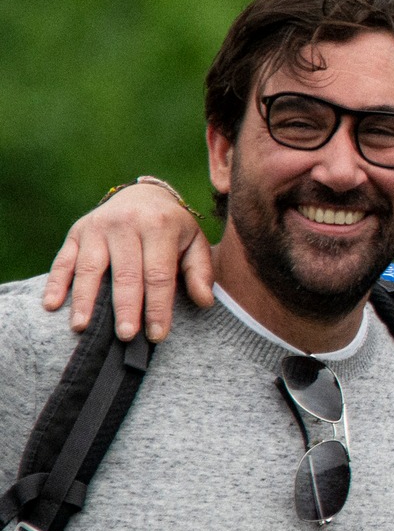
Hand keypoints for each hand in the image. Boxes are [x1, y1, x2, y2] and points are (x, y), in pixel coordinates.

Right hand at [43, 181, 212, 342]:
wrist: (143, 195)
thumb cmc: (172, 228)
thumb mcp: (194, 242)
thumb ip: (201, 271)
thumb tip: (204, 302)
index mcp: (159, 227)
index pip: (158, 274)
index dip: (158, 307)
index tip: (157, 334)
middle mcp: (126, 224)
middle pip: (125, 273)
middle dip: (125, 308)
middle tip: (125, 336)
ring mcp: (97, 227)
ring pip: (90, 268)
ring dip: (85, 300)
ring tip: (82, 327)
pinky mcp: (76, 232)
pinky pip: (63, 260)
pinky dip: (56, 282)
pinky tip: (51, 305)